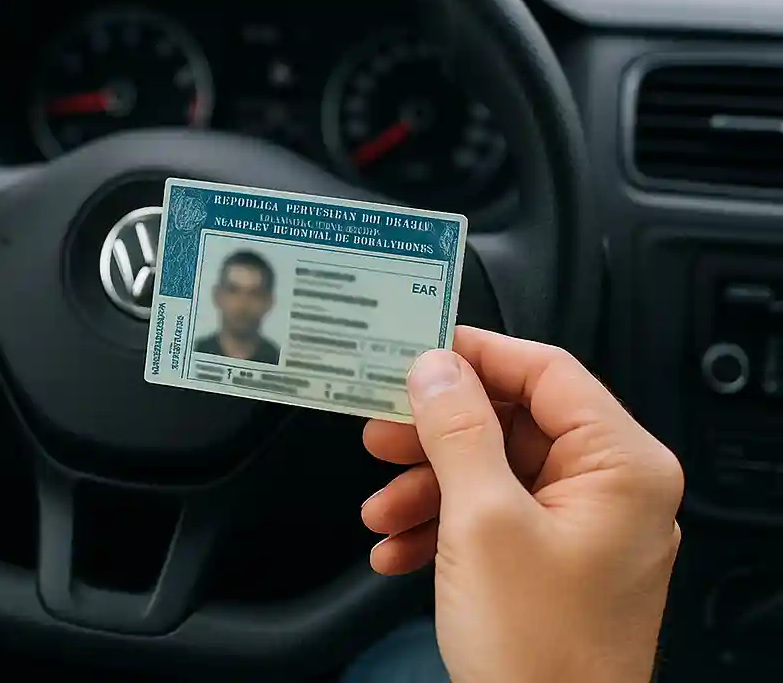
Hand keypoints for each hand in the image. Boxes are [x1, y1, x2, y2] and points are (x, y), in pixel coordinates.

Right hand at [362, 327, 682, 682]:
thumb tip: (436, 366)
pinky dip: (443, 525)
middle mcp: (611, 489)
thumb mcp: (482, 521)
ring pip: (493, 470)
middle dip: (436, 433)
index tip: (420, 349)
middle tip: (380, 429)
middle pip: (511, 422)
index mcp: (621, 466)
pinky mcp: (556, 561)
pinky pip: (494, 515)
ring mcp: (583, 528)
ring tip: (379, 507)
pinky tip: (397, 547)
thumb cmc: (538, 651)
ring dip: (428, 486)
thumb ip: (457, 429)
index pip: (547, 372)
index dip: (478, 355)